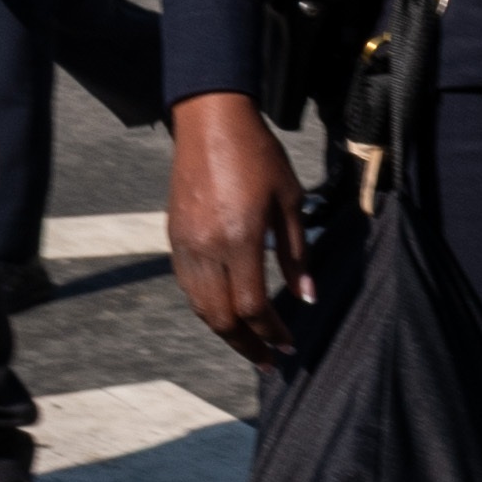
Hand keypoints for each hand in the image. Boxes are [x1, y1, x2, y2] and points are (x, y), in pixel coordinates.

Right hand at [169, 93, 307, 350]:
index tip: (288, 346)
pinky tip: (225, 309)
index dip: (271, 332)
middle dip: (246, 345)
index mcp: (240, 238)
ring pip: (200, 306)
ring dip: (225, 331)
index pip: (253, 306)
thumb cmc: (258, 155)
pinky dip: (207, 306)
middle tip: (267, 360)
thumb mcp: (290, 201)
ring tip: (248, 341)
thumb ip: (298, 254)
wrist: (211, 121)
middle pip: (222, 317)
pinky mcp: (174, 236)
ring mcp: (186, 243)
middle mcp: (207, 246)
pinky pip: (188, 285)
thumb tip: (307, 298)